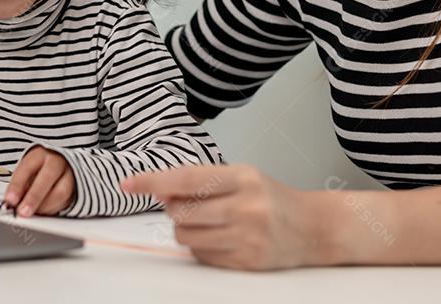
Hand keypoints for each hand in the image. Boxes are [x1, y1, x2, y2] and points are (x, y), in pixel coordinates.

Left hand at [3, 146, 75, 216]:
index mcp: (40, 154)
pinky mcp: (78, 187)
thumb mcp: (26, 172)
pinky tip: (44, 211)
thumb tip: (12, 202)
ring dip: (45, 206)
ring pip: (61, 191)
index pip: (27, 168)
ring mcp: (70, 173)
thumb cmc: (39, 170)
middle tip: (23, 212)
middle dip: (34, 197)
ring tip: (34, 213)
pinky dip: (53, 209)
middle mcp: (57, 161)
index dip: (17, 185)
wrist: (62, 165)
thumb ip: (19, 186)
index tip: (10, 200)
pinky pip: (67, 201)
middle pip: (48, 177)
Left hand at [122, 164, 319, 270]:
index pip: (187, 178)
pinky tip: (222, 238)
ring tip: (208, 222)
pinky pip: (202, 257)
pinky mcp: (248, 262)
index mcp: (243, 177)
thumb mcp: (241, 177)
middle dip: (174, 209)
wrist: (312, 228)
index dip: (153, 181)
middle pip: (181, 212)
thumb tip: (160, 191)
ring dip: (186, 229)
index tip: (128, 183)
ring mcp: (248, 237)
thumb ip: (202, 181)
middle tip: (188, 204)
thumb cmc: (270, 198)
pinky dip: (202, 247)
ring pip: (187, 237)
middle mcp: (246, 207)